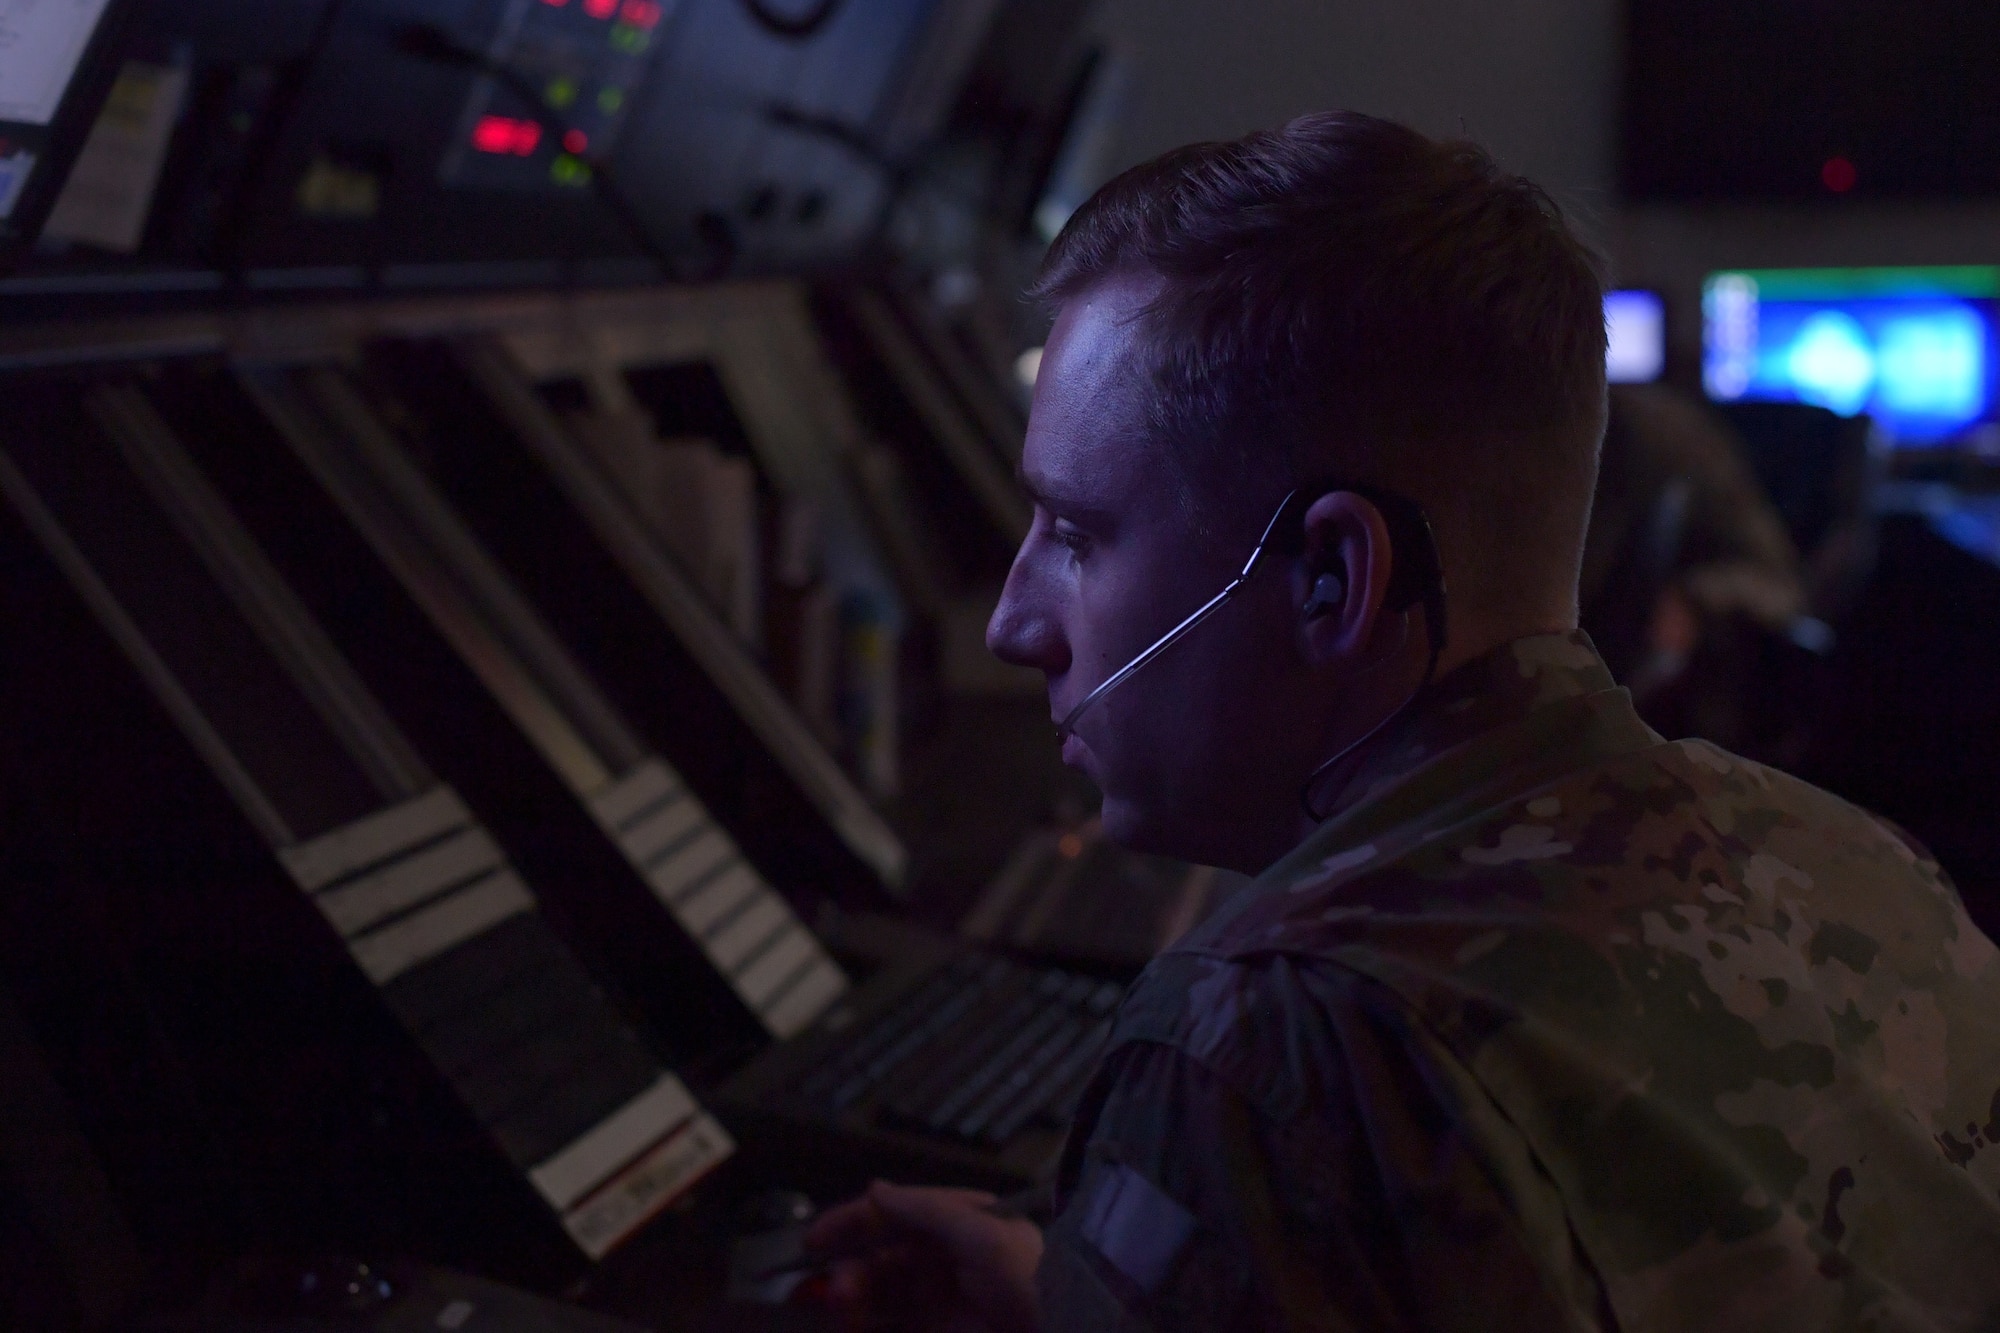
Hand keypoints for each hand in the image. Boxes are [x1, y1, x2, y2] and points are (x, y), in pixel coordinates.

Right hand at [802, 1180, 1043, 1332]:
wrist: (1062, 1330)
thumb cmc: (1028, 1277)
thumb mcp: (980, 1234)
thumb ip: (925, 1210)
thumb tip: (875, 1188)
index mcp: (957, 1220)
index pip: (895, 1212)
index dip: (854, 1221)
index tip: (816, 1239)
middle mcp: (944, 1254)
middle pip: (882, 1254)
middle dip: (853, 1266)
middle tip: (836, 1287)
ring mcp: (940, 1296)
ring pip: (881, 1291)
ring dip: (856, 1295)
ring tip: (843, 1305)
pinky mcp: (936, 1329)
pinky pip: (891, 1321)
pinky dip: (867, 1320)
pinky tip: (853, 1321)